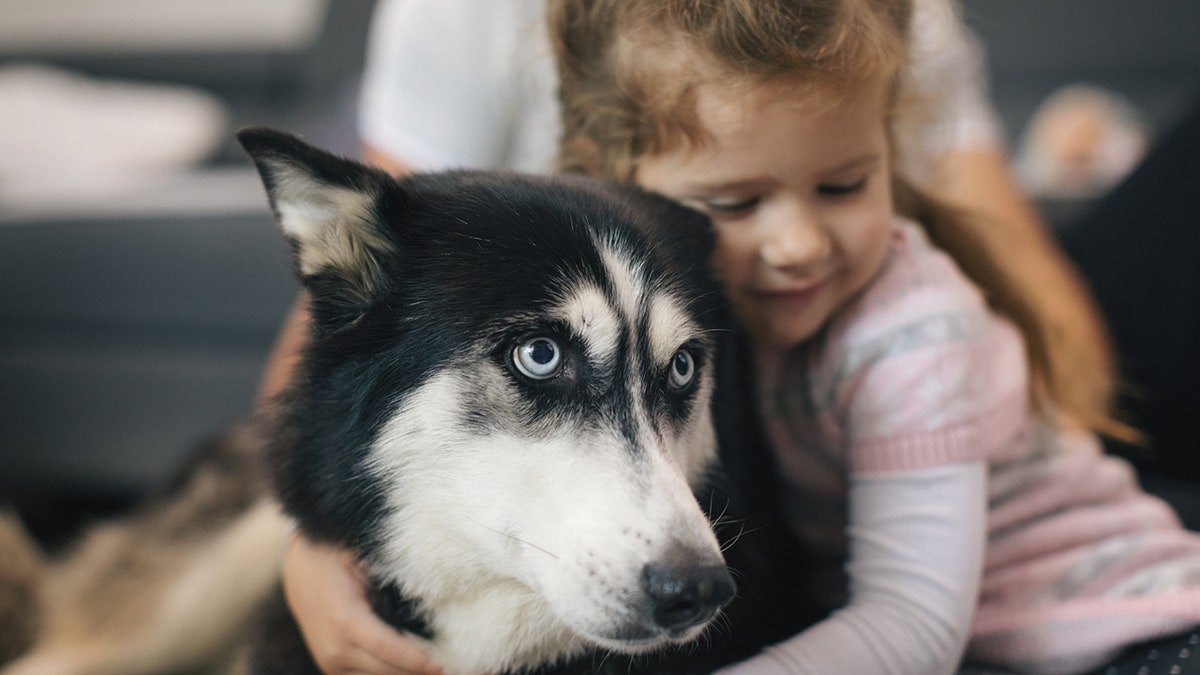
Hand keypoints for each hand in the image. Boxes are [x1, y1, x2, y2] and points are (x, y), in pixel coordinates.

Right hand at [282, 531, 443, 674]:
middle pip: (386, 670)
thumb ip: (391, 580)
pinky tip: (409, 664)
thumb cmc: (336, 557)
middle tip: (448, 668)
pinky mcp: (330, 666)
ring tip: (431, 666)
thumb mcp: (364, 560)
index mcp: (344, 620)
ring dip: (404, 673)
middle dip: (416, 671)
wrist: (299, 567)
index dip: (417, 661)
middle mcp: (334, 648)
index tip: (441, 667)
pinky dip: (388, 671)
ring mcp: (329, 661)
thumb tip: (430, 591)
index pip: (388, 649)